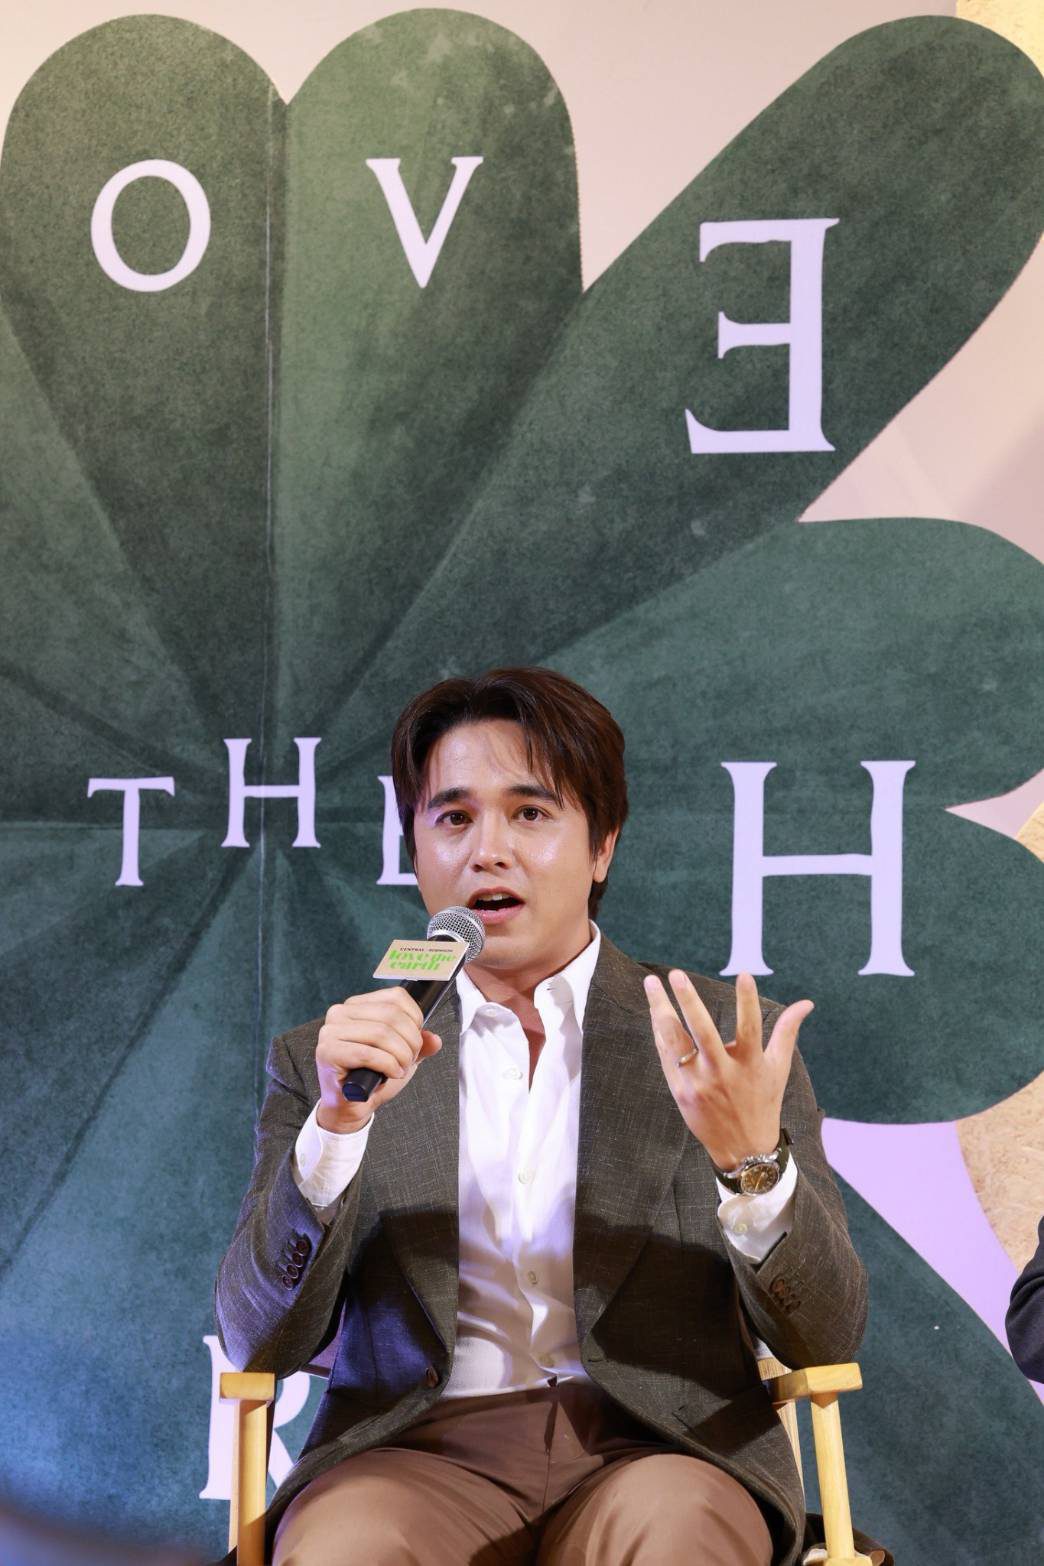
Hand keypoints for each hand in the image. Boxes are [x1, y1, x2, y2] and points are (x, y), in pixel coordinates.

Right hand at [315, 986, 441, 1132]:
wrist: (348, 1105)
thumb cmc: (371, 1076)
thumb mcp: (401, 1056)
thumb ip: (419, 1045)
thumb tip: (434, 1039)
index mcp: (357, 1005)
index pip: (396, 997)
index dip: (415, 1019)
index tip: (416, 1040)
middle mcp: (340, 1012)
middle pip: (391, 1015)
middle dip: (411, 1041)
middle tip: (410, 1060)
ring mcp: (330, 1031)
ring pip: (382, 1033)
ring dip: (401, 1055)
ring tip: (401, 1069)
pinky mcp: (327, 1051)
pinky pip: (368, 1054)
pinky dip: (388, 1065)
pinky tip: (390, 1074)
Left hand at [644, 969, 812, 1169]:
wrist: (743, 1149)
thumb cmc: (763, 1101)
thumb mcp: (778, 1067)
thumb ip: (787, 1031)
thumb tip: (807, 1003)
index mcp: (750, 1065)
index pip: (750, 1028)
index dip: (748, 1001)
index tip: (745, 974)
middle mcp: (723, 1073)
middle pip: (703, 1032)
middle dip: (689, 1001)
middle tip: (676, 974)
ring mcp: (699, 1083)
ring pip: (675, 1042)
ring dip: (661, 1012)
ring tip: (652, 985)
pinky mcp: (681, 1092)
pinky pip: (666, 1056)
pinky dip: (660, 1033)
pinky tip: (655, 1012)